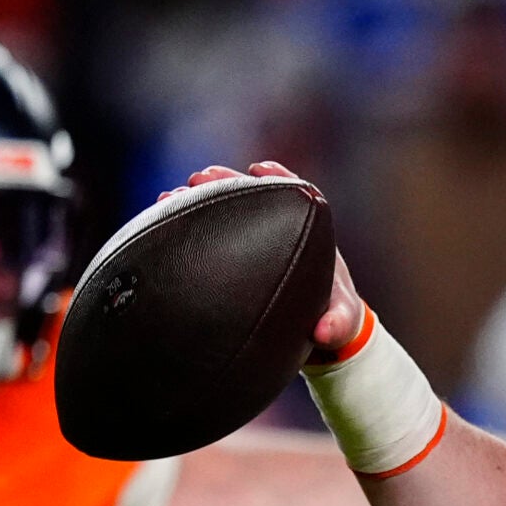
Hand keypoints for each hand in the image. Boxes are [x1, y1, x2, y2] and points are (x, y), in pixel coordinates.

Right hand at [173, 162, 365, 359]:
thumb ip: (338, 323)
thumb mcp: (342, 322)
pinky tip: (163, 215)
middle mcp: (278, 230)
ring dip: (199, 200)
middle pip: (251, 196)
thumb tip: (326, 332)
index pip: (294, 194)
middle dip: (225, 183)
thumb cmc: (333, 319)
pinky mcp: (231, 257)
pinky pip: (207, 235)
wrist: (316, 335)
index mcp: (309, 234)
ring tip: (172, 195)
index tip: (259, 169)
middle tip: (202, 177)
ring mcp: (253, 241)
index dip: (277, 178)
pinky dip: (187, 225)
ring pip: (224, 212)